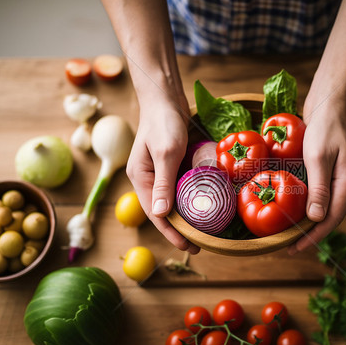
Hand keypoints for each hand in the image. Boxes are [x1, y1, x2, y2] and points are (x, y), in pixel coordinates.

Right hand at [127, 97, 200, 253]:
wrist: (165, 97)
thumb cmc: (164, 122)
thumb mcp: (166, 152)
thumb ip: (164, 183)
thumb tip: (161, 215)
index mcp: (140, 178)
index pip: (156, 215)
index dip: (172, 234)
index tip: (190, 247)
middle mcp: (147, 179)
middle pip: (164, 212)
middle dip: (181, 230)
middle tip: (202, 244)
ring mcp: (159, 173)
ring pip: (173, 201)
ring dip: (187, 216)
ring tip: (205, 231)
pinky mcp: (170, 166)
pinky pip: (180, 188)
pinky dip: (191, 199)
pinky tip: (205, 205)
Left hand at [288, 100, 345, 254]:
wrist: (330, 102)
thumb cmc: (325, 125)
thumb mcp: (319, 157)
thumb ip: (319, 188)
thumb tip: (316, 218)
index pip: (332, 218)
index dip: (313, 236)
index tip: (293, 248)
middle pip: (330, 216)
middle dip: (310, 232)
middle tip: (287, 244)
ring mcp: (342, 177)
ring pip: (325, 206)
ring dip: (309, 221)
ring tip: (289, 232)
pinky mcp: (332, 170)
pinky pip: (321, 194)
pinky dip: (308, 205)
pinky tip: (295, 209)